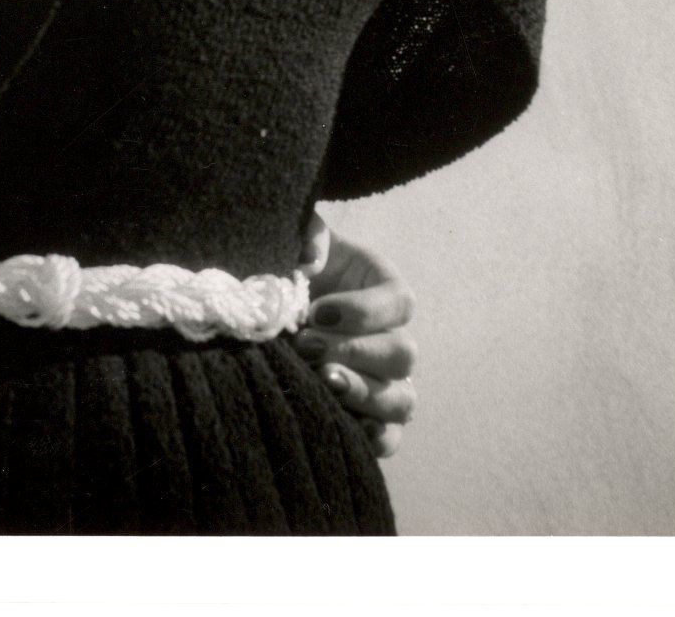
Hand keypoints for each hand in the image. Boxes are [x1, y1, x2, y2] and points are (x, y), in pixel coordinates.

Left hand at [295, 216, 416, 458]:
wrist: (270, 303)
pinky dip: (374, 439)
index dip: (364, 311)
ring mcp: (386, 380)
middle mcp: (393, 336)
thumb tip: (308, 258)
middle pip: (404, 355)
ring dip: (363, 394)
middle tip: (306, 346)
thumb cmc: (293, 263)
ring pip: (402, 401)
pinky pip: (389, 438)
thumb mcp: (300, 236)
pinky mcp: (370, 415)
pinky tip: (344, 425)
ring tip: (322, 382)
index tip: (316, 311)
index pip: (401, 303)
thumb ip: (309, 235)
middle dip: (354, 353)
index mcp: (384, 287)